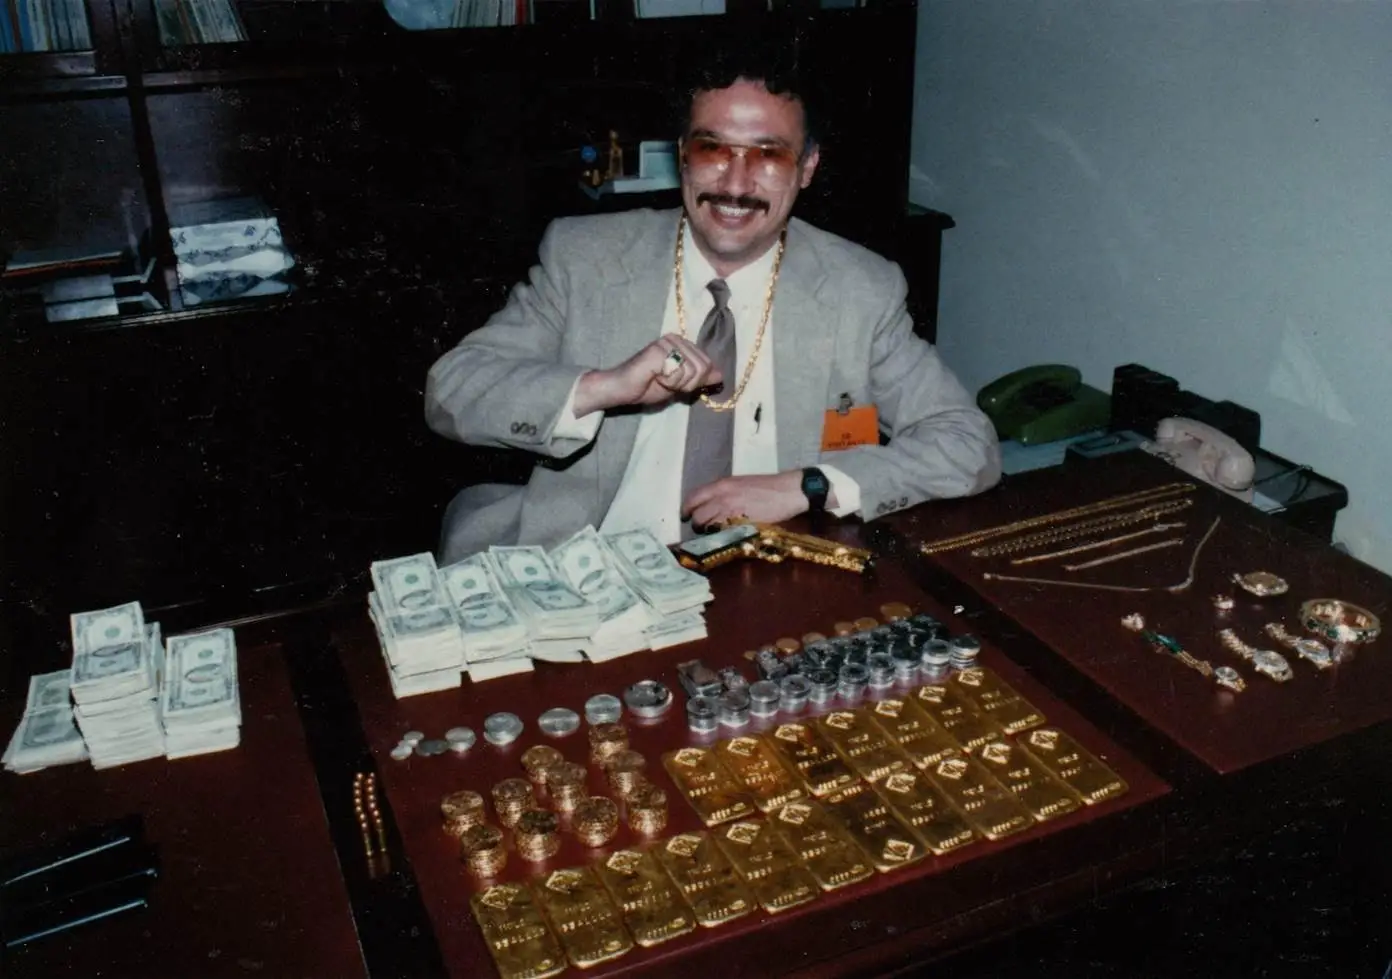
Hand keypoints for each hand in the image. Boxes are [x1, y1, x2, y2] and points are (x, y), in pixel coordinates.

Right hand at [574, 334, 721, 415]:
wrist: (623, 390)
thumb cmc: (647, 386)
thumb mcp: (680, 384)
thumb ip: (699, 378)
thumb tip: (721, 375)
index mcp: (682, 344)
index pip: (707, 365)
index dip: (694, 382)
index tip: (674, 382)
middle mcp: (675, 339)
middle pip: (703, 367)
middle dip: (687, 383)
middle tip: (666, 382)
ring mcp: (666, 342)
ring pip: (692, 370)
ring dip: (677, 383)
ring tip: (659, 379)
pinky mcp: (658, 350)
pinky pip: (678, 372)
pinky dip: (668, 382)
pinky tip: (654, 377)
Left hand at [683, 471, 807, 529]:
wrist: (787, 491)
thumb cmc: (766, 486)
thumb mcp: (740, 483)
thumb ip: (723, 492)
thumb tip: (710, 504)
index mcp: (722, 485)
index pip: (693, 497)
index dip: (686, 509)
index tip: (685, 516)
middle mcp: (722, 497)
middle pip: (697, 515)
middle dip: (696, 524)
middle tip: (700, 528)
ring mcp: (731, 512)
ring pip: (708, 526)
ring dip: (708, 532)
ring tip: (714, 533)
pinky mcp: (741, 524)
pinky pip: (723, 534)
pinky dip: (720, 536)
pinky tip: (726, 536)